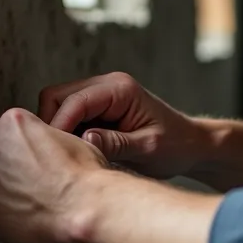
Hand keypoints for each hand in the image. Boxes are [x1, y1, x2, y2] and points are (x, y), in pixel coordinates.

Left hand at [0, 108, 107, 242]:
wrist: (81, 209)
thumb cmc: (82, 181)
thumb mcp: (70, 141)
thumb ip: (44, 141)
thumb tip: (43, 152)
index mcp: (13, 121)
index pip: (4, 137)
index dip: (15, 156)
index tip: (22, 168)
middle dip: (0, 175)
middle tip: (21, 191)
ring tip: (15, 212)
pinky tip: (3, 227)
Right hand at [38, 72, 214, 179]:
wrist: (191, 145)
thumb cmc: (176, 146)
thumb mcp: (148, 149)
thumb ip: (116, 143)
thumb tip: (83, 140)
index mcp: (120, 89)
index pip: (74, 101)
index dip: (58, 127)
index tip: (55, 155)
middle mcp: (107, 85)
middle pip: (56, 96)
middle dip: (51, 125)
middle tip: (58, 157)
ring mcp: (101, 94)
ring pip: (58, 105)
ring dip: (57, 130)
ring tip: (67, 158)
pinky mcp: (98, 108)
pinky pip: (69, 116)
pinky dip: (66, 133)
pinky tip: (75, 154)